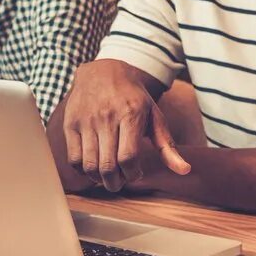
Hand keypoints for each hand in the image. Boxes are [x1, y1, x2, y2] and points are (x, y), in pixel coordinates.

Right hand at [63, 60, 190, 191]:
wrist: (102, 71)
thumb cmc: (133, 99)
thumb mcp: (154, 116)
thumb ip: (167, 146)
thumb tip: (185, 170)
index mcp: (130, 114)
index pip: (129, 157)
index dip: (133, 174)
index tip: (136, 174)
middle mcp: (106, 117)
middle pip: (108, 166)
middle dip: (116, 183)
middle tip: (120, 183)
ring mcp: (86, 120)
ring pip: (89, 165)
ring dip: (99, 179)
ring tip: (107, 176)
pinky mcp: (70, 123)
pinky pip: (73, 158)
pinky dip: (83, 170)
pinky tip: (93, 166)